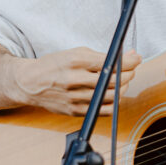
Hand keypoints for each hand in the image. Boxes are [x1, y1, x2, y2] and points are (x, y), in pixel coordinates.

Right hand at [14, 47, 140, 115]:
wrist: (29, 83)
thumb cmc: (54, 65)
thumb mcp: (75, 53)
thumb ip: (101, 56)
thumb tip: (129, 56)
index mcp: (75, 61)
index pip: (111, 62)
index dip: (129, 61)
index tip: (136, 58)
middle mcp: (75, 80)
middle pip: (114, 80)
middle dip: (129, 73)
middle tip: (131, 69)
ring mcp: (74, 97)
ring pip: (110, 96)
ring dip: (122, 88)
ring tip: (121, 81)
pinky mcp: (74, 111)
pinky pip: (102, 110)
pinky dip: (112, 103)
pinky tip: (112, 95)